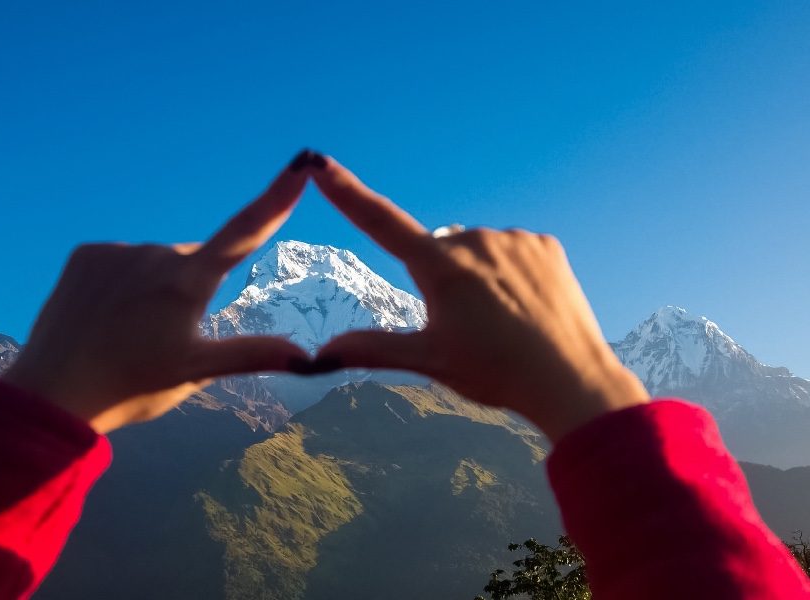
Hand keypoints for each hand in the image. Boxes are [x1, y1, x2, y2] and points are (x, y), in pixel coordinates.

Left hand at [2, 156, 316, 433]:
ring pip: (157, 262)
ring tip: (131, 332)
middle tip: (168, 336)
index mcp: (187, 283)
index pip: (243, 233)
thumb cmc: (132, 387)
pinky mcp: (86, 254)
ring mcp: (118, 252)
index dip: (274, 200)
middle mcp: (155, 255)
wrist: (53, 394)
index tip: (300, 166)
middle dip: (193, 286)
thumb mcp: (197, 373)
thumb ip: (253, 355)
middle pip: (194, 260)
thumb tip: (310, 358)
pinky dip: (123, 282)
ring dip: (156, 285)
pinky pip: (122, 261)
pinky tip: (106, 315)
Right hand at [309, 157, 649, 442]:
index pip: (380, 223)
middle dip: (442, 278)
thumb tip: (320, 354)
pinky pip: (511, 250)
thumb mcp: (429, 361)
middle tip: (467, 326)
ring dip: (478, 274)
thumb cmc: (496, 373)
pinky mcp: (544, 244)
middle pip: (437, 252)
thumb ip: (373, 349)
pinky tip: (525, 304)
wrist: (571, 381)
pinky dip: (511, 272)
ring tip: (502, 320)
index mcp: (441, 268)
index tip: (319, 163)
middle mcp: (474, 240)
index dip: (347, 193)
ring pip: (476, 251)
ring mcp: (513, 239)